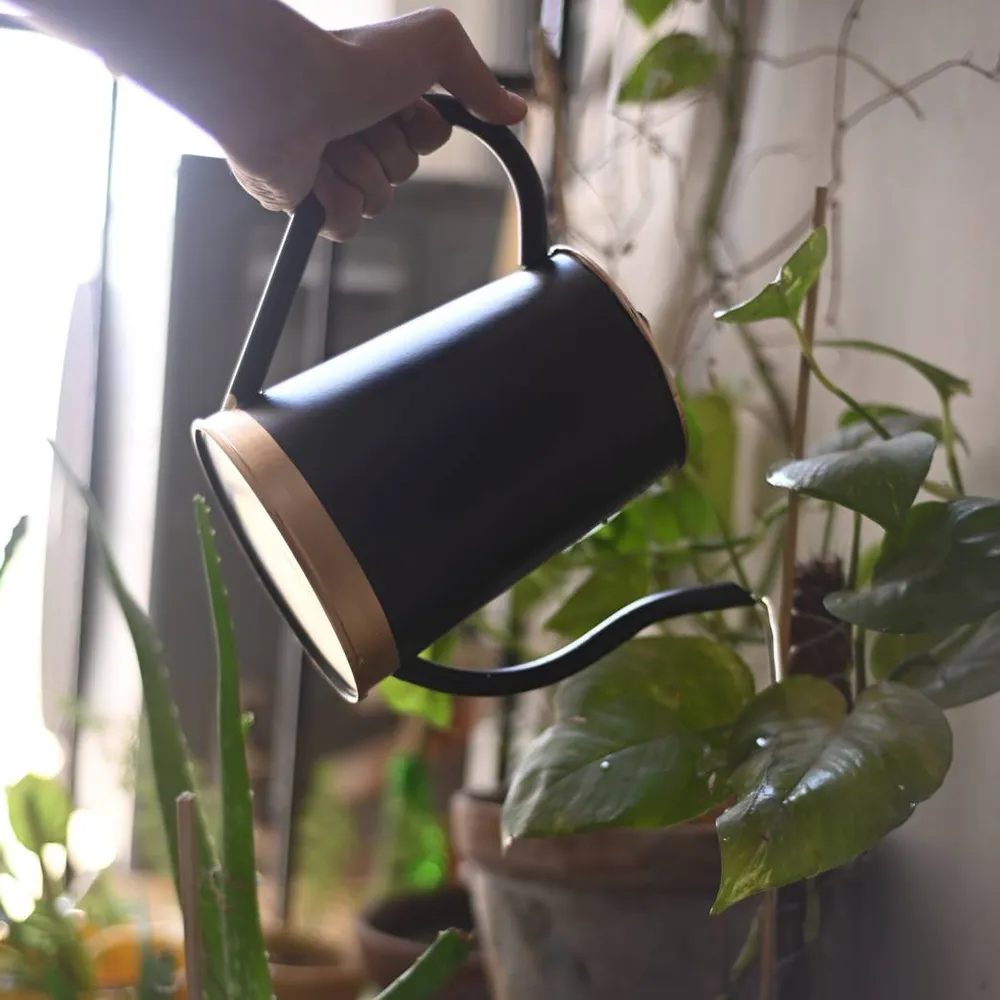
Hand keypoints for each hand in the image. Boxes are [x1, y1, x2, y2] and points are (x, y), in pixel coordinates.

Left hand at [227, 7, 527, 239]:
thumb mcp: (435, 46)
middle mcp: (354, 128)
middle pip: (406, 170)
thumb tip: (515, 112)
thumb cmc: (350, 63)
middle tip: (358, 120)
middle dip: (390, 152)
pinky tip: (316, 175)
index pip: (431, 136)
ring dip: (363, 174)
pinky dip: (337, 206)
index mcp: (379, 94)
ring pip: (379, 200)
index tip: (399, 102)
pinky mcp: (306, 201)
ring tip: (331, 143)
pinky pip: (347, 227)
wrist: (282, 94)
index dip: (422, 126)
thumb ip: (478, 77)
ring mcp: (329, 165)